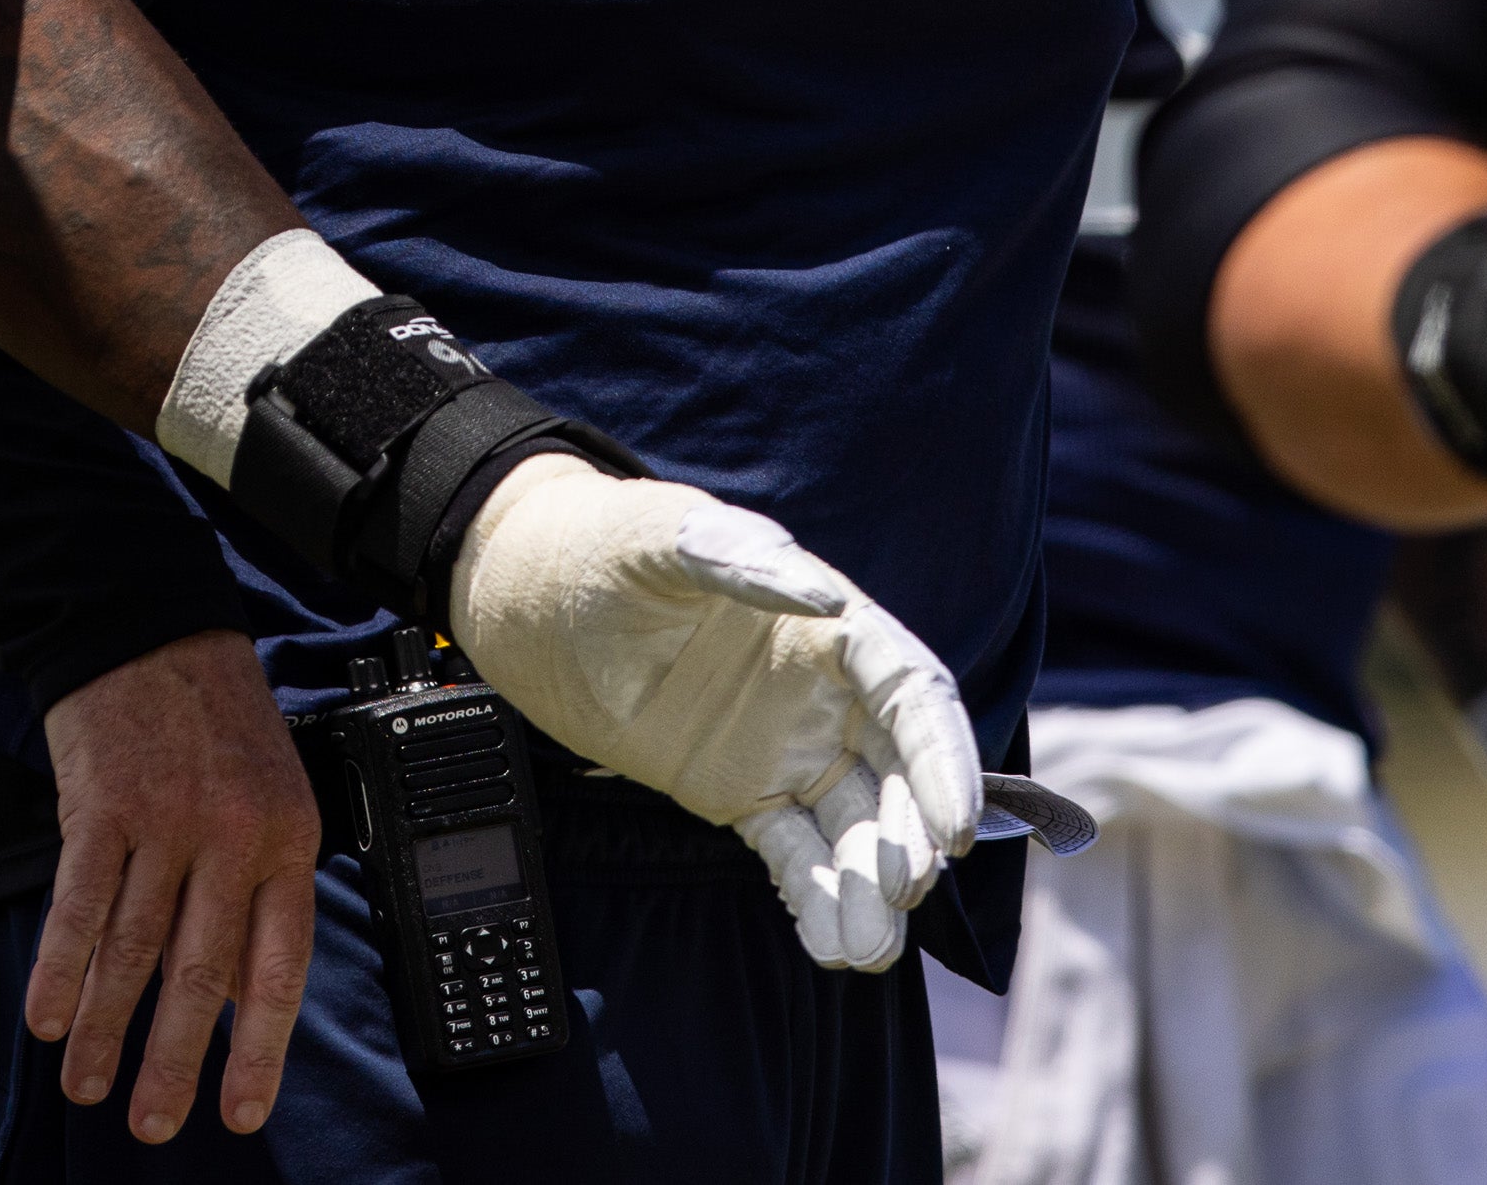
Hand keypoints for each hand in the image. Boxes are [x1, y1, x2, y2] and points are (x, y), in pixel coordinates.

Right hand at [31, 628, 323, 1139]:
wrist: (151, 624)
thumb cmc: (213, 718)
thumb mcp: (266, 795)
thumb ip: (254, 892)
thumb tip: (243, 999)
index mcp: (288, 839)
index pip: (280, 967)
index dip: (260, 1048)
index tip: (240, 1113)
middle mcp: (234, 836)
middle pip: (201, 975)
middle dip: (174, 1063)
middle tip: (153, 1126)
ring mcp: (168, 820)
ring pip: (135, 951)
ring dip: (106, 1029)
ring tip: (87, 1087)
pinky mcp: (105, 805)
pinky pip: (80, 905)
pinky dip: (61, 969)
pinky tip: (46, 1019)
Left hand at [446, 454, 978, 971]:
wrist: (532, 602)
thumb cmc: (607, 547)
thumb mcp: (668, 537)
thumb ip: (741, 559)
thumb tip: (827, 597)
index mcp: (831, 626)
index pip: (912, 696)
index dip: (943, 760)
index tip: (953, 826)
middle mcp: (823, 693)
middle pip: (896, 773)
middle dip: (909, 836)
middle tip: (901, 892)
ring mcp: (785, 748)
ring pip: (851, 826)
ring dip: (868, 888)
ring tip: (865, 949)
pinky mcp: (740, 793)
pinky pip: (792, 854)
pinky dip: (815, 900)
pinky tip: (830, 944)